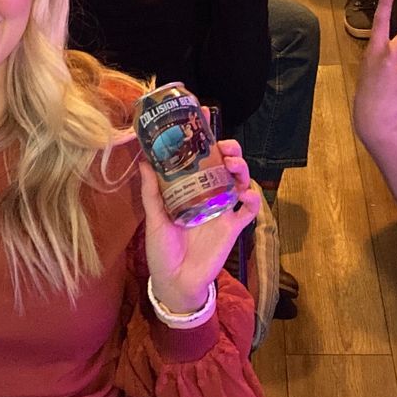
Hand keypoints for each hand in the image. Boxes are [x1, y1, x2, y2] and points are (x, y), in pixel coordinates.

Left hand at [137, 135, 260, 312]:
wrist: (175, 282)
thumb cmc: (162, 251)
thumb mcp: (154, 218)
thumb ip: (151, 192)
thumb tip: (144, 160)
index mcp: (189, 190)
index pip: (199, 157)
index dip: (205, 136)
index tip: (204, 114)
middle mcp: (208, 196)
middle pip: (225, 165)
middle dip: (229, 149)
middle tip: (224, 145)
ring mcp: (222, 210)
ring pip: (240, 181)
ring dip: (241, 168)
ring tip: (234, 164)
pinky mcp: (233, 228)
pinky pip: (249, 210)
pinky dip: (252, 199)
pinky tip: (246, 194)